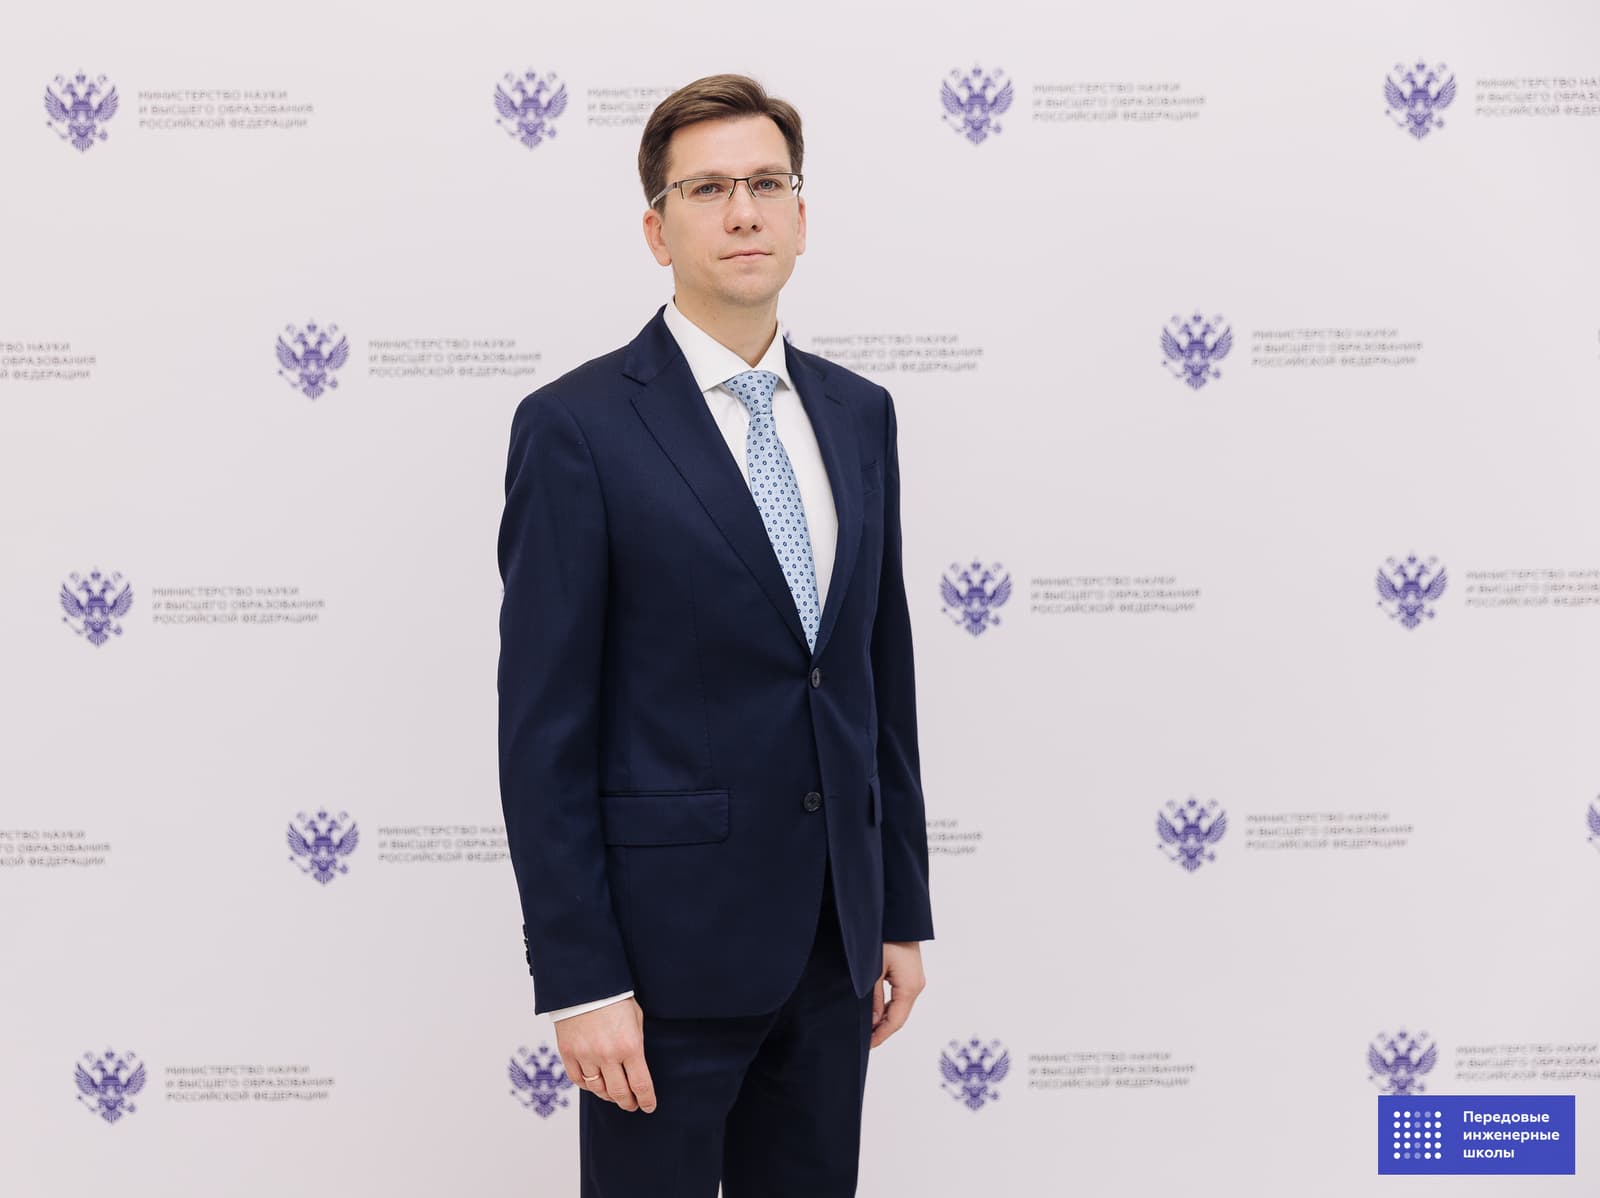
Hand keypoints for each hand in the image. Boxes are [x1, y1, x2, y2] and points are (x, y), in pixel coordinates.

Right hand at [555, 997, 656, 1112]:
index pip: (641, 1085)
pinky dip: (588, 1086)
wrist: (585, 983)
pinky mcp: (568, 1053)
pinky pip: (578, 1080)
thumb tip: (636, 1068)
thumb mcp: (636, 1019)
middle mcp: (608, 1055)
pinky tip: (595, 1084)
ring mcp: (586, 1055)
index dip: (646, 1100)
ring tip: (614, 1094)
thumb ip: (636, 1044)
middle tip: (632, 1105)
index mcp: (630, 1046)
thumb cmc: (615, 998)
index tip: (649, 1106)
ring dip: (608, 1096)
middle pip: (619, 1093)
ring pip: (598, 1090)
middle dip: (628, 1102)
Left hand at [870, 941, 925, 1047]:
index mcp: (910, 987)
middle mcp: (916, 985)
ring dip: (884, 1018)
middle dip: (882, 1029)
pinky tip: (875, 1011)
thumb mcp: (873, 969)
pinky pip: (899, 996)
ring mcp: (914, 979)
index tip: (867, 1046)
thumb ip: (873, 997)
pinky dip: (887, 1006)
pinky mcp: (910, 973)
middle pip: (899, 1016)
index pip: (896, 1021)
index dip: (881, 1035)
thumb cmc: (885, 938)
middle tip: (863, 1041)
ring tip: (866, 1029)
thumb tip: (872, 1022)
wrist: (897, 915)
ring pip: (899, 1006)